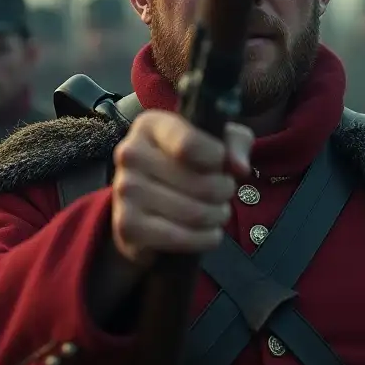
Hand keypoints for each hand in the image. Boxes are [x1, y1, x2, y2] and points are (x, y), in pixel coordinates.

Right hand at [110, 110, 253, 266]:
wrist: (144, 201)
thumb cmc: (186, 163)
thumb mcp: (214, 141)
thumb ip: (234, 143)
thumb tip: (239, 167)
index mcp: (151, 125)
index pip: (190, 143)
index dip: (218, 158)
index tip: (221, 163)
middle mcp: (131, 154)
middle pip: (201, 183)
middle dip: (225, 192)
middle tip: (224, 194)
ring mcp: (125, 191)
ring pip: (194, 213)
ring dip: (218, 216)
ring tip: (218, 212)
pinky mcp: (128, 226)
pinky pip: (180, 238)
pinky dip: (205, 239)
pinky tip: (209, 233)